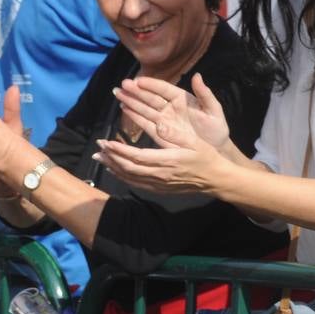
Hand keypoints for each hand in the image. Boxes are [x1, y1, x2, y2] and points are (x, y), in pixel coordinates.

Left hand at [93, 120, 224, 195]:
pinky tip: (114, 170)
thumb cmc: (206, 157)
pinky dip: (122, 177)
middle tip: (98, 147)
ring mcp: (159, 184)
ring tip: (100, 157)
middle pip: (129, 168)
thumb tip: (158, 124)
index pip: (138, 156)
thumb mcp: (194, 141)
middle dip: (111, 157)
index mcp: (168, 161)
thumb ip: (174, 134)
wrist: (215, 179)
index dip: (120, 151)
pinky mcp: (159, 189)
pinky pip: (136, 184)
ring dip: (113, 167)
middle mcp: (160, 175)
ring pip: (130, 177)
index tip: (106, 142)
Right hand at [115, 74, 230, 152]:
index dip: (151, 84)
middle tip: (122, 85)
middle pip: (150, 97)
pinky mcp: (161, 132)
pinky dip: (135, 116)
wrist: (217, 151)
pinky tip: (124, 109)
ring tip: (118, 94)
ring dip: (131, 101)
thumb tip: (197, 76)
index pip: (164, 89)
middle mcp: (171, 108)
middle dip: (136, 91)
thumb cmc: (216, 130)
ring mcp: (165, 120)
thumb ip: (205, 94)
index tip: (137, 81)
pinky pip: (146, 122)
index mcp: (183, 99)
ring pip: (145, 108)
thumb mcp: (214, 111)